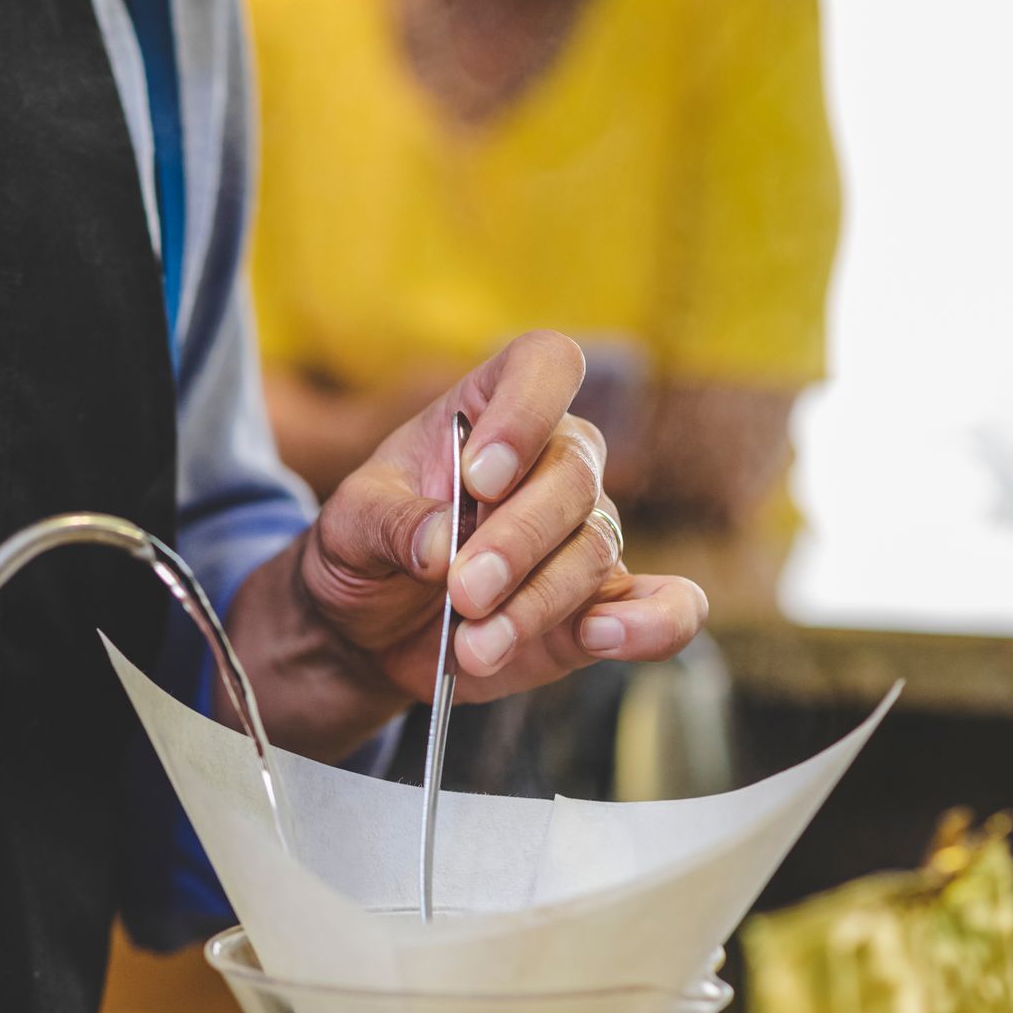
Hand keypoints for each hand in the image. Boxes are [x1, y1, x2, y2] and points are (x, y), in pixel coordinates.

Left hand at [304, 330, 706, 703]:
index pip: (544, 366)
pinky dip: (654, 623)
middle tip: (462, 591)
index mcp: (489, 410)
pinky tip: (606, 637)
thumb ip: (390, 524)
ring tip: (474, 645)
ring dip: (536, 602)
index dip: (525, 411)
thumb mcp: (348, 525)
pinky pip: (664, 605)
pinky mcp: (600, 606)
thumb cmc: (363, 550)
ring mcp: (581, 533)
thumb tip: (442, 544)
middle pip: (573, 475)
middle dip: (517, 540)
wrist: (367, 630)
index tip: (479, 476)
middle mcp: (551, 461)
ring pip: (595, 549)